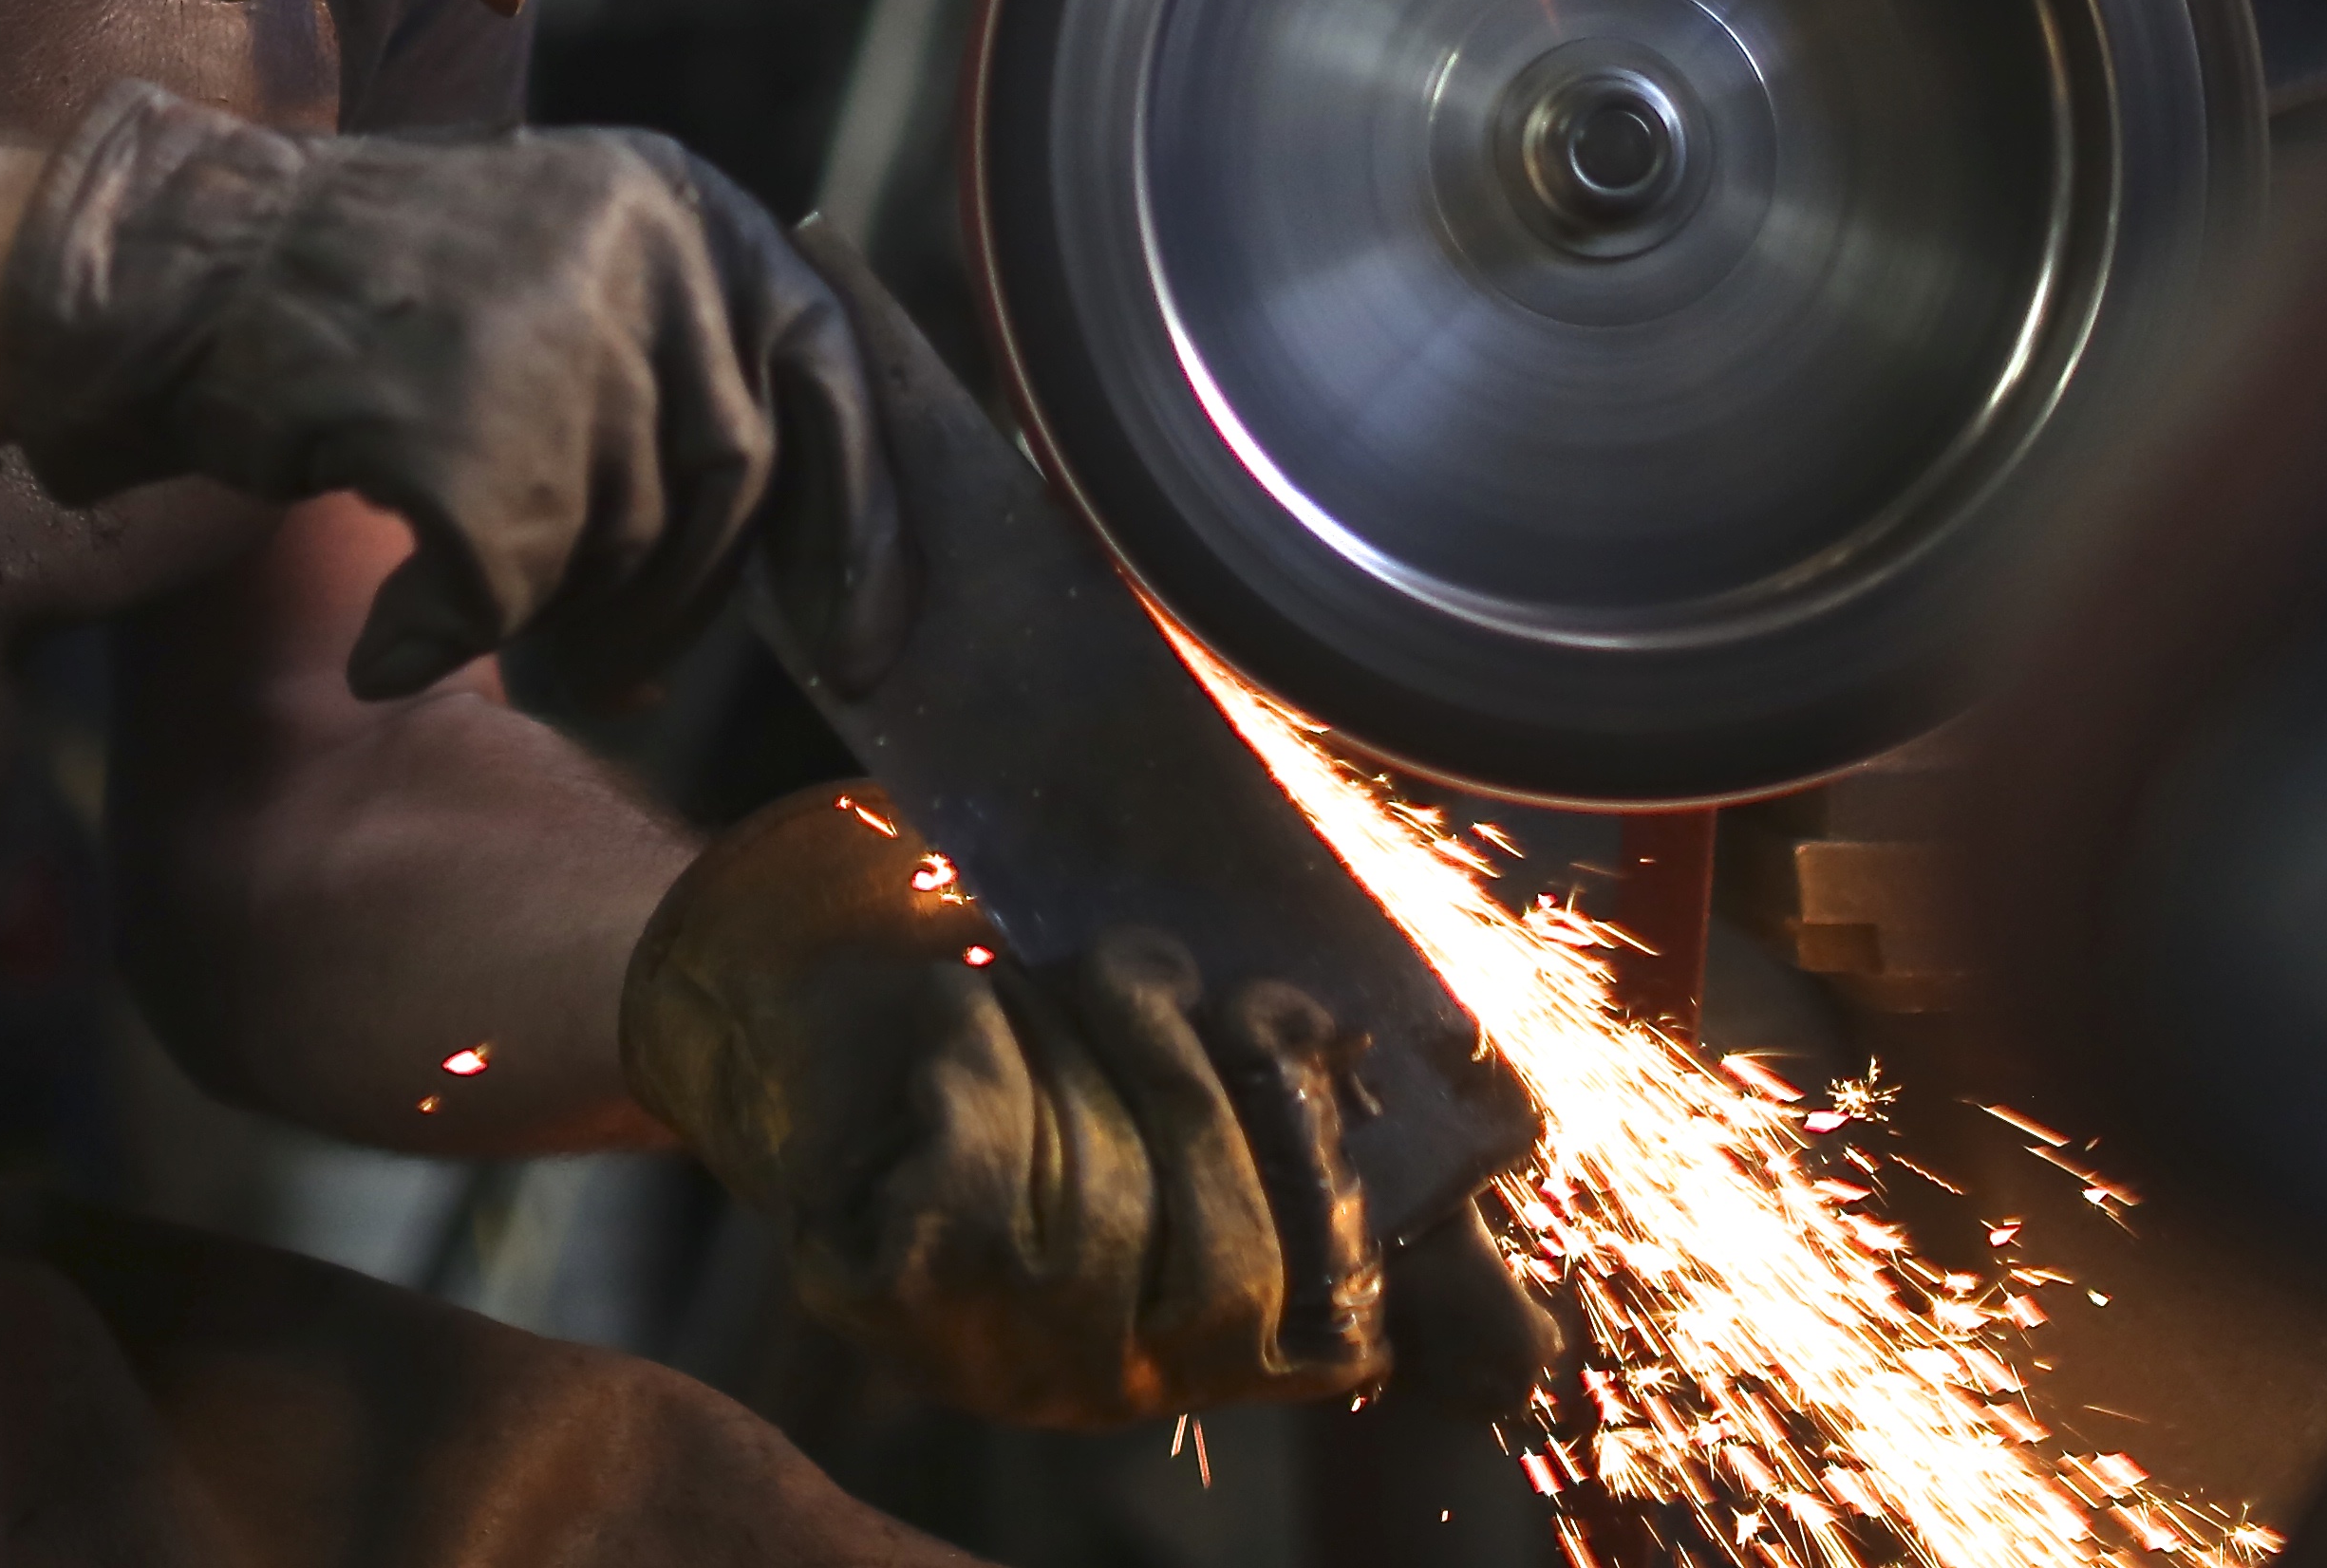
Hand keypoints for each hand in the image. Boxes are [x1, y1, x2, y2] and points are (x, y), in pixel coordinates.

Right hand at [0, 80, 911, 700]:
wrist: (179, 269)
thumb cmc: (364, 286)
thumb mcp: (558, 255)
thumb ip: (677, 360)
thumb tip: (814, 537)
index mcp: (672, 197)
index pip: (824, 363)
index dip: (858, 514)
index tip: (862, 634)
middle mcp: (635, 247)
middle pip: (733, 476)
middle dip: (687, 596)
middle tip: (624, 671)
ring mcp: (550, 334)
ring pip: (621, 540)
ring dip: (553, 606)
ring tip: (471, 592)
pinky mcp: (464, 429)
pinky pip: (508, 589)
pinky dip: (446, 631)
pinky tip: (392, 634)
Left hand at [618, 781, 1392, 1429]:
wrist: (797, 953)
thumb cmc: (1012, 995)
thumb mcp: (1196, 1047)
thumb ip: (1339, 1154)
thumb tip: (1528, 1356)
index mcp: (1211, 1323)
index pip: (1342, 1338)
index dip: (1350, 1199)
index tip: (1326, 1041)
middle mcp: (1114, 1373)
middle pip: (1233, 1274)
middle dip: (1198, 1083)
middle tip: (1141, 961)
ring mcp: (994, 1353)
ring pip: (1105, 1216)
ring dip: (1078, 1046)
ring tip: (1032, 971)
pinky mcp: (886, 1293)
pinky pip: (980, 1177)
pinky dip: (977, 1056)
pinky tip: (956, 1014)